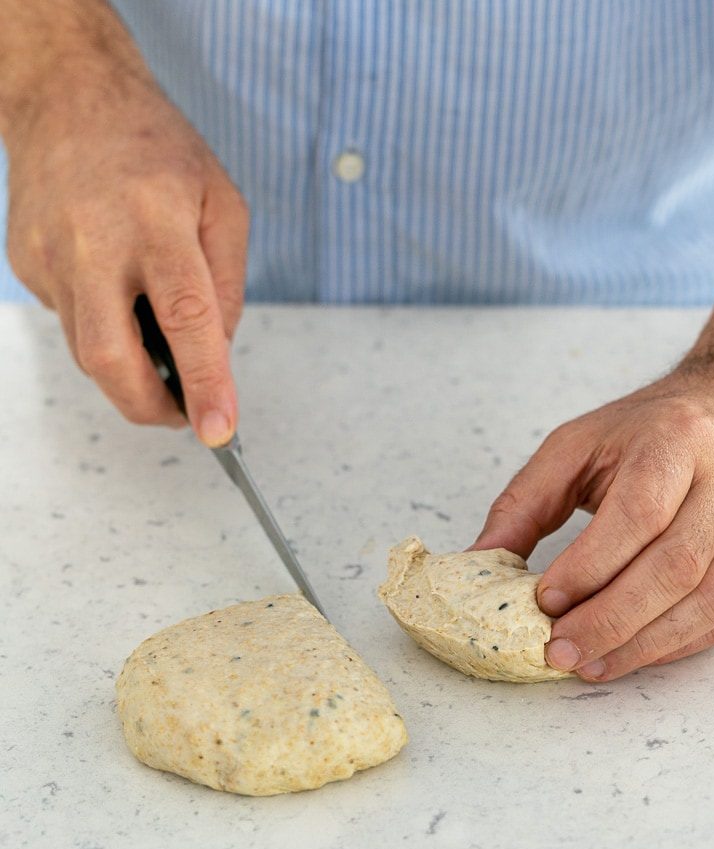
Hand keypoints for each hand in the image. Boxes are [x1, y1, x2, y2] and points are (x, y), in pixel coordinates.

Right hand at [5, 50, 247, 443]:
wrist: (67, 93)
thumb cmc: (154, 145)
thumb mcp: (222, 202)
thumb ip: (227, 285)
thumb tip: (218, 355)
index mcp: (157, 219)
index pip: (185, 318)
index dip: (204, 382)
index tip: (218, 429)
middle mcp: (94, 240)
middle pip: (112, 357)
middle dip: (150, 406)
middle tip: (183, 415)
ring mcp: (49, 255)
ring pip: (88, 352)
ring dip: (131, 371)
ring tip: (160, 347)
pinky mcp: (25, 264)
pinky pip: (73, 323)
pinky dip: (106, 327)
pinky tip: (117, 290)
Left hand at [472, 363, 713, 681]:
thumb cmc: (651, 429)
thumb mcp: (578, 444)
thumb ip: (526, 501)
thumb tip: (479, 561)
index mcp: (676, 441)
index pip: (640, 513)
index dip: (592, 564)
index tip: (545, 599)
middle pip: (676, 565)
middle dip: (611, 617)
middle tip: (558, 647)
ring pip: (707, 600)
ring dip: (642, 644)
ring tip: (586, 664)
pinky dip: (672, 645)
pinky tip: (627, 656)